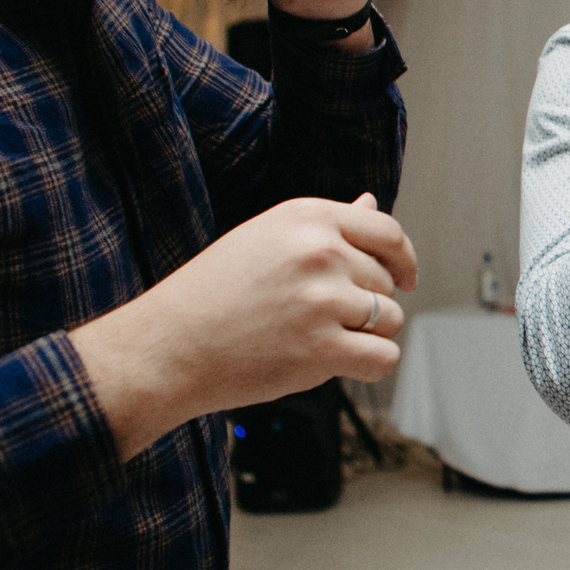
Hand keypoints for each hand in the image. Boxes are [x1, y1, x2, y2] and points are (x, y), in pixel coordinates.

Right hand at [70, 192, 418, 460]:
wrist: (164, 348)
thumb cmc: (211, 295)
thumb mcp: (266, 240)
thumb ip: (325, 226)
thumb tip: (371, 202)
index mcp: (307, 217)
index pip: (388, 232)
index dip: (402, 259)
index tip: (405, 278)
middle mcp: (319, 251)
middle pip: (387, 282)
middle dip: (365, 305)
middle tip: (315, 321)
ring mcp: (322, 299)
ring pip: (389, 320)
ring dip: (365, 337)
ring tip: (315, 340)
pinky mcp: (322, 347)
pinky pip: (384, 358)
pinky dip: (369, 367)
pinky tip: (338, 365)